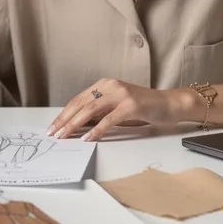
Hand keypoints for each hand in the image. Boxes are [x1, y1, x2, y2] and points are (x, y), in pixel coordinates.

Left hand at [47, 79, 182, 141]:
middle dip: (64, 120)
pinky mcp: (131, 106)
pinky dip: (96, 130)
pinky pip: (108, 119)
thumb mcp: (117, 106)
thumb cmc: (143, 107)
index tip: (53, 126)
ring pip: (90, 110)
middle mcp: (110, 86)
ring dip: (75, 125)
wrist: (169, 104)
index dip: (64, 113)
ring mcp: (121, 94)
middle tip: (53, 133)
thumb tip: (77, 126)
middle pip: (81, 104)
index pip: (78, 99)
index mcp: (104, 84)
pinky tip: (87, 139)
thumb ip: (100, 111)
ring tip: (64, 136)